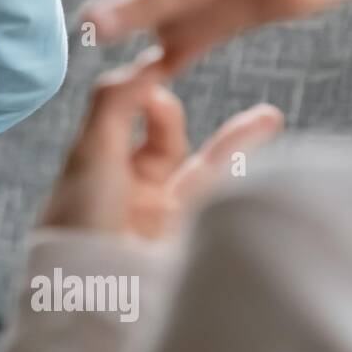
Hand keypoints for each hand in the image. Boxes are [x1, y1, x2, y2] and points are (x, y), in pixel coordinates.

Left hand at [38, 48, 284, 240]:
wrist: (92, 290)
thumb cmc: (81, 218)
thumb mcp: (91, 150)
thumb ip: (116, 100)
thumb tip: (147, 61)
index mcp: (99, 173)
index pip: (132, 127)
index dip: (150, 98)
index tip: (168, 66)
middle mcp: (132, 197)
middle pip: (171, 149)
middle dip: (199, 125)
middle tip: (243, 107)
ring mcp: (163, 223)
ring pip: (204, 174)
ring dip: (236, 146)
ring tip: (270, 118)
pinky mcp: (188, 244)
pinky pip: (217, 200)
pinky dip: (239, 176)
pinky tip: (264, 157)